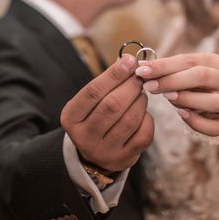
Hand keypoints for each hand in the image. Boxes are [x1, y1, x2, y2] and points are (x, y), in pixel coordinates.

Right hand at [60, 55, 154, 172]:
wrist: (95, 154)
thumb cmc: (94, 117)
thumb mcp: (91, 101)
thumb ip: (106, 82)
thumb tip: (129, 60)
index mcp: (71, 118)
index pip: (93, 91)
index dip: (114, 74)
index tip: (129, 60)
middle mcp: (84, 137)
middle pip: (112, 105)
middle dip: (130, 86)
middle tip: (140, 76)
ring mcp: (104, 151)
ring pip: (130, 119)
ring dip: (140, 101)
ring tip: (141, 93)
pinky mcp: (123, 159)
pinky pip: (143, 135)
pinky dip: (147, 119)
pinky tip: (143, 113)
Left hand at [135, 53, 218, 136]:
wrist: (217, 94)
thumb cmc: (192, 81)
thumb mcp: (181, 70)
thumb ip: (165, 69)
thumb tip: (141, 68)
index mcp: (214, 62)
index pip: (188, 60)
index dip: (163, 66)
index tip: (142, 71)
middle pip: (203, 76)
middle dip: (172, 81)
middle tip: (150, 87)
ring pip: (216, 102)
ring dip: (188, 99)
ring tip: (168, 98)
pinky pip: (216, 127)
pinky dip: (197, 122)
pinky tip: (182, 114)